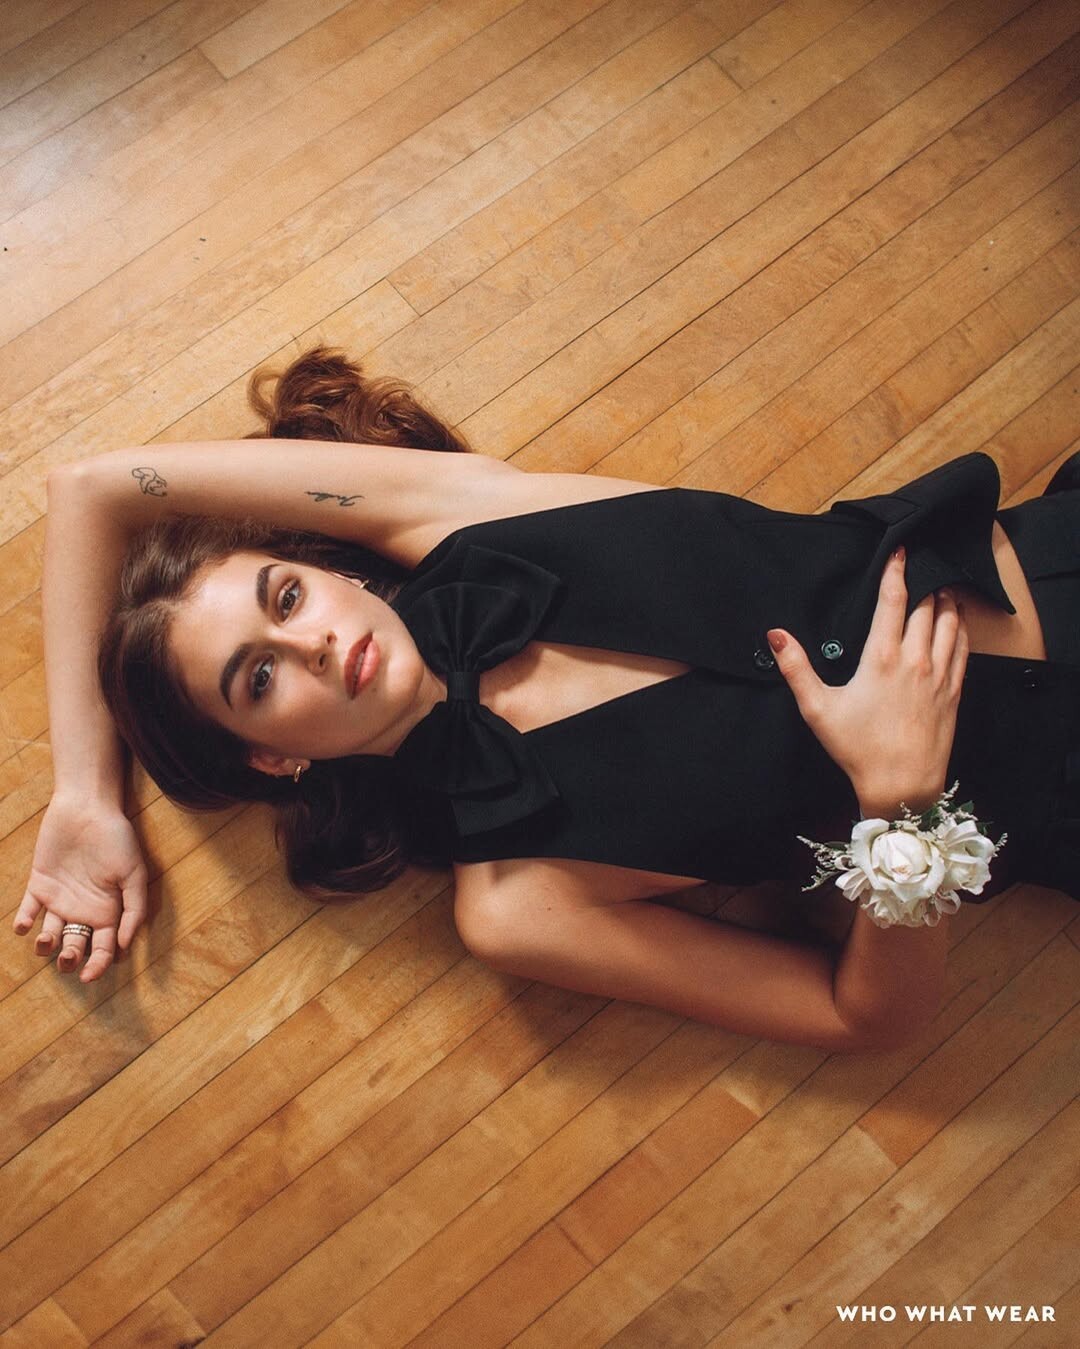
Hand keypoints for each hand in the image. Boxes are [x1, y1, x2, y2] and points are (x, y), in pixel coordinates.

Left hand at [13, 794, 148, 982]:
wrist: (87, 808)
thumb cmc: (116, 838)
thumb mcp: (135, 873)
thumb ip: (134, 909)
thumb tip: (124, 945)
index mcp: (109, 910)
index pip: (105, 948)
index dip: (100, 964)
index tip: (91, 974)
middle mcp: (84, 909)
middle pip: (76, 946)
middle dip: (70, 960)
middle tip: (67, 960)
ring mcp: (60, 898)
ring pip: (50, 934)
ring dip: (45, 946)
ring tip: (45, 943)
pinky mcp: (39, 885)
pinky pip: (27, 911)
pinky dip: (22, 922)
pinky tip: (24, 927)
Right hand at [768, 547, 968, 816]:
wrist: (902, 784)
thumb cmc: (857, 749)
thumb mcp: (817, 708)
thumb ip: (795, 667)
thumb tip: (775, 635)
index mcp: (881, 657)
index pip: (894, 599)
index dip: (897, 570)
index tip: (900, 551)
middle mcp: (915, 659)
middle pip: (927, 604)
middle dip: (924, 581)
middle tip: (920, 564)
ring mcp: (940, 674)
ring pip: (950, 621)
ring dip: (945, 600)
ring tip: (938, 587)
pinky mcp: (953, 691)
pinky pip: (963, 647)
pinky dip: (960, 626)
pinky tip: (955, 621)